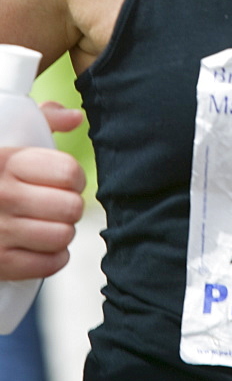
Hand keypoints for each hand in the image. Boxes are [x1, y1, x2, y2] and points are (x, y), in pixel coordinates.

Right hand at [0, 105, 85, 279]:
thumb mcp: (5, 134)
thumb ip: (43, 120)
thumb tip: (76, 117)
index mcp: (7, 162)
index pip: (69, 172)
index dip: (75, 178)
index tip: (68, 180)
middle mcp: (3, 196)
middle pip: (71, 207)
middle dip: (70, 206)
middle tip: (58, 205)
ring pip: (63, 235)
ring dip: (62, 232)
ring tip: (49, 224)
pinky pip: (49, 263)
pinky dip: (53, 257)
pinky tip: (42, 246)